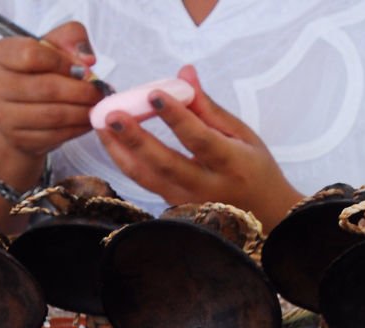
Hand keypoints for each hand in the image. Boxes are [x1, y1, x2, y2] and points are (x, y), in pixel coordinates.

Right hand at [0, 21, 102, 183]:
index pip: (31, 54)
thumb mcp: (50, 46)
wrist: (17, 114)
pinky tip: (87, 121)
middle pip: (46, 87)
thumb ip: (69, 38)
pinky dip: (77, 128)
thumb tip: (87, 59)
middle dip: (80, 91)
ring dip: (82, 112)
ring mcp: (2, 115)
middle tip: (99, 92)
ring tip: (96, 106)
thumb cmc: (35, 74)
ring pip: (52, 114)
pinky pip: (54, 135)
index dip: (63, 62)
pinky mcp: (17, 138)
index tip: (84, 69)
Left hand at [97, 65, 302, 231]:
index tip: (155, 93)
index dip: (177, 117)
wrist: (263, 216)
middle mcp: (207, 188)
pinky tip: (112, 140)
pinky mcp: (173, 207)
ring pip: (148, 178)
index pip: (200, 139)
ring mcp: (187, 202)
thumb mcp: (243, 135)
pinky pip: (145, 183)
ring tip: (101, 124)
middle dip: (136, 138)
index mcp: (232, 164)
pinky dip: (126, 160)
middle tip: (112, 115)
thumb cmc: (254, 169)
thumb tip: (183, 74)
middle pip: (166, 164)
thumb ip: (209, 107)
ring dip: (120, 150)